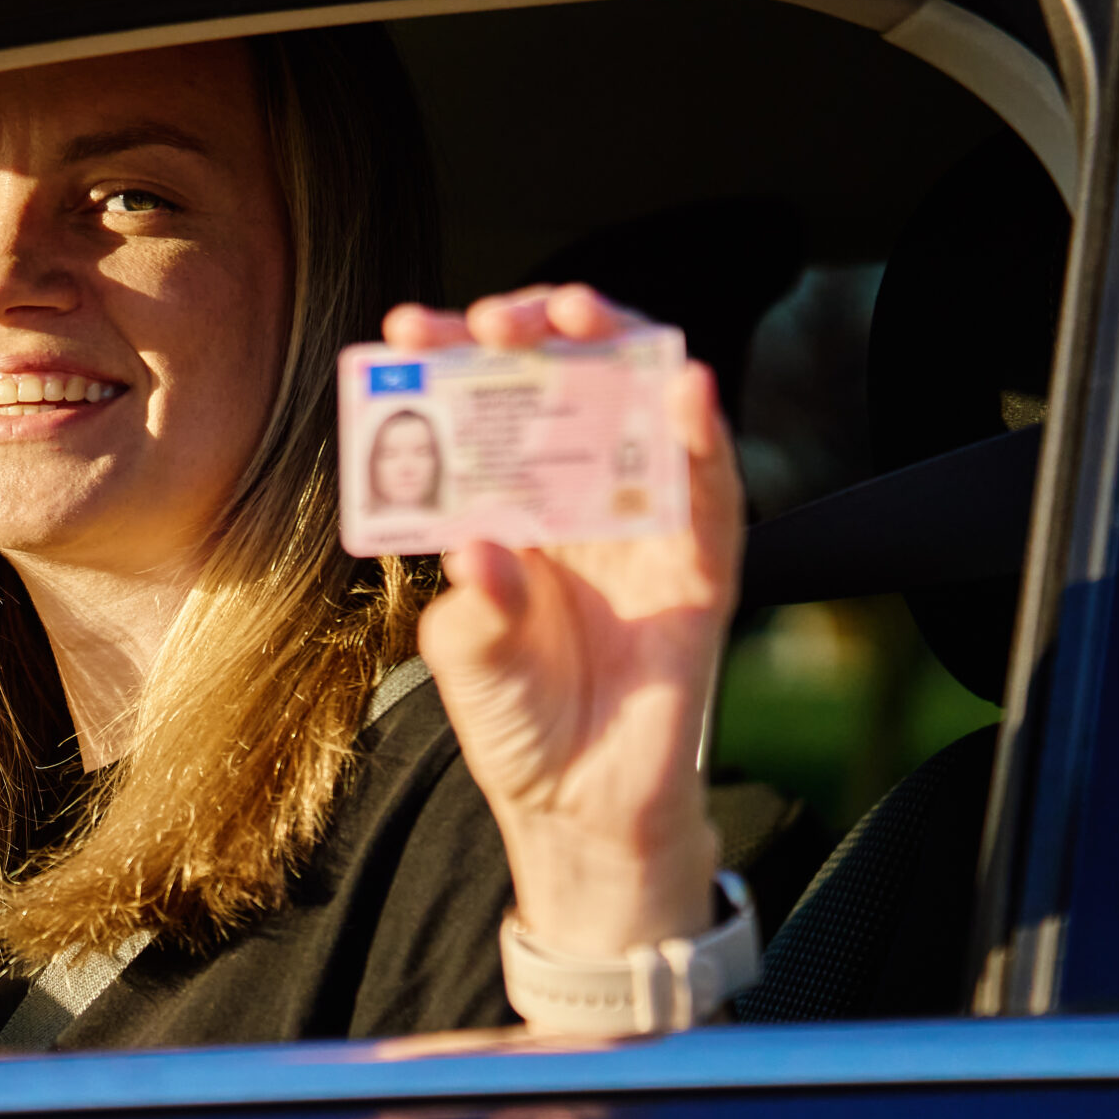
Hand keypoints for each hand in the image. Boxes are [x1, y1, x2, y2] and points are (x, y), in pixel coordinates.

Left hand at [380, 284, 742, 962]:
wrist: (582, 805)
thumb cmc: (516, 718)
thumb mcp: (467, 660)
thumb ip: (471, 610)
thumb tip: (478, 550)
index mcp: (508, 501)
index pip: (480, 402)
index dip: (449, 357)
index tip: (406, 329)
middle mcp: (577, 494)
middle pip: (565, 378)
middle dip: (533, 330)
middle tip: (496, 317)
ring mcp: (644, 522)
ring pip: (643, 405)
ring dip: (621, 347)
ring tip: (582, 313)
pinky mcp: (703, 565)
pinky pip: (712, 491)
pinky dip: (704, 435)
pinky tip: (686, 387)